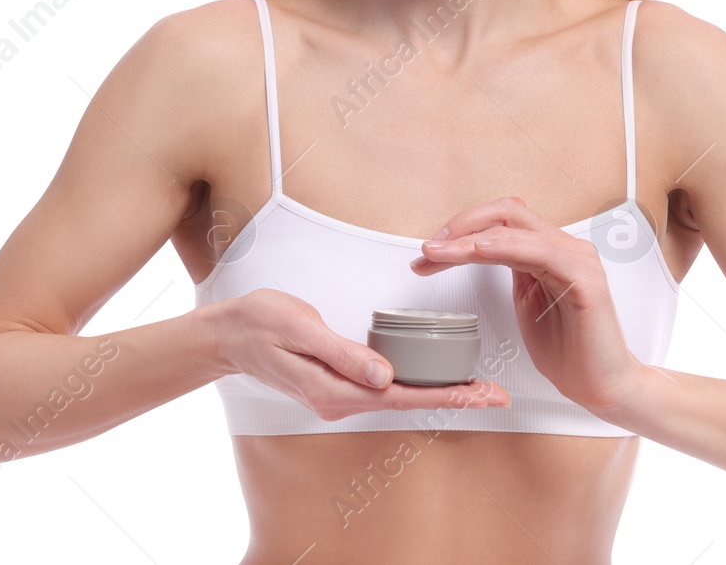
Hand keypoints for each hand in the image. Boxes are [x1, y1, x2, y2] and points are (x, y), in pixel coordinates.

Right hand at [215, 288, 511, 421]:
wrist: (227, 335)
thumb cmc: (261, 324)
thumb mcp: (300, 328)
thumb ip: (343, 354)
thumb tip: (385, 375)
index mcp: (335, 390)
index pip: (403, 396)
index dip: (446, 395)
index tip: (482, 395)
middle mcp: (340, 400)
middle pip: (409, 402)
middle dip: (454, 398)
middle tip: (497, 394)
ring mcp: (338, 396)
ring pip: (399, 397)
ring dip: (438, 392)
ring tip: (477, 387)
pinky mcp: (337, 385)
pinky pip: (384, 390)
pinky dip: (415, 385)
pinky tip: (433, 379)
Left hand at [410, 196, 644, 413]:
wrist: (603, 386)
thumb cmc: (569, 351)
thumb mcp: (527, 304)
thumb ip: (512, 272)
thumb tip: (475, 251)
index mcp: (550, 251)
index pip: (502, 221)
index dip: (462, 228)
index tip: (430, 252)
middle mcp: (565, 248)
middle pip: (507, 213)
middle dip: (461, 226)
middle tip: (430, 248)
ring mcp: (578, 260)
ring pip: (517, 229)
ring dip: (471, 238)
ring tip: (441, 252)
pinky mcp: (585, 280)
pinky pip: (541, 251)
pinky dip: (507, 246)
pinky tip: (482, 250)